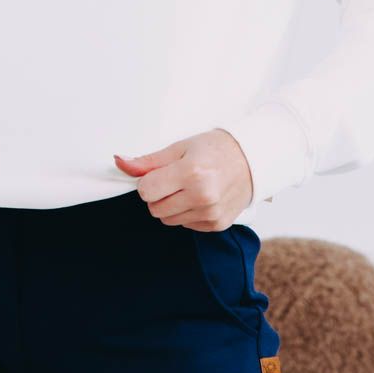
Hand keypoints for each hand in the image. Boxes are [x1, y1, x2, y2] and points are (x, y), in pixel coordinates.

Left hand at [113, 128, 253, 230]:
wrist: (254, 159)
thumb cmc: (215, 149)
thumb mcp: (180, 147)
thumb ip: (148, 161)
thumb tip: (119, 163)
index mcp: (191, 172)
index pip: (146, 190)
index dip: (148, 181)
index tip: (160, 173)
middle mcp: (202, 196)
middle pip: (155, 208)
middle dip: (158, 194)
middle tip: (175, 179)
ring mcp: (210, 213)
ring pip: (168, 219)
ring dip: (171, 205)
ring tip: (189, 187)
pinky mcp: (217, 225)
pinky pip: (185, 225)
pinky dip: (187, 212)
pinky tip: (200, 197)